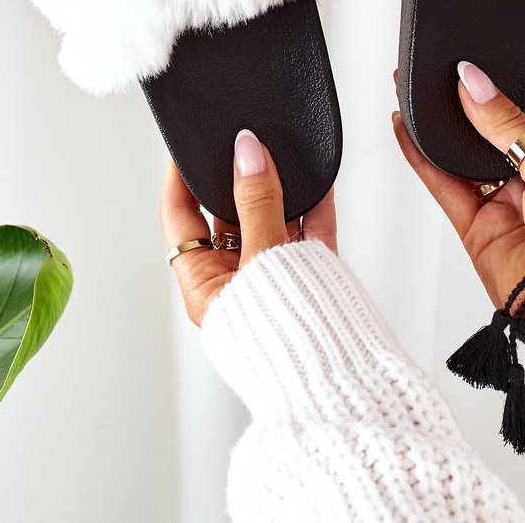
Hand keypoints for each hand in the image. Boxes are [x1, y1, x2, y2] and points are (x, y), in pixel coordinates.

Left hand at [160, 129, 336, 325]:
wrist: (344, 383)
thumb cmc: (288, 344)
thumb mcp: (263, 260)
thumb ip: (257, 203)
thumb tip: (247, 154)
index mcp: (206, 284)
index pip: (181, 219)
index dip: (180, 180)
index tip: (186, 147)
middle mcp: (237, 279)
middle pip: (230, 214)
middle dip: (239, 177)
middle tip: (245, 141)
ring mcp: (276, 276)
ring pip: (273, 218)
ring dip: (280, 187)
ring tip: (281, 151)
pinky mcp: (313, 275)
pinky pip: (310, 229)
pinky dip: (314, 203)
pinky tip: (317, 178)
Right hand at [392, 62, 524, 359]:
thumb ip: (509, 122)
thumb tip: (476, 84)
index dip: (507, 86)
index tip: (479, 63)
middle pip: (492, 131)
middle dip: (467, 105)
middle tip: (440, 74)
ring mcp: (504, 202)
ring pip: (462, 157)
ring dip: (439, 129)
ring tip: (416, 93)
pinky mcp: (476, 227)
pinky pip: (443, 185)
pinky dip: (421, 159)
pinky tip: (406, 131)